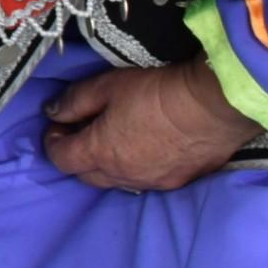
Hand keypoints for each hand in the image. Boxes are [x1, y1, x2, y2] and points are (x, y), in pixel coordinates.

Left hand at [43, 60, 255, 191]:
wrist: (215, 106)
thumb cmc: (156, 92)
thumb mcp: (107, 86)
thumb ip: (74, 102)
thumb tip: (53, 114)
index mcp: (100, 153)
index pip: (61, 160)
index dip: (53, 142)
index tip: (58, 127)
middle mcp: (123, 175)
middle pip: (86, 175)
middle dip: (78, 156)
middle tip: (82, 132)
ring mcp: (152, 182)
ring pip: (117, 181)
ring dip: (107, 165)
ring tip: (114, 141)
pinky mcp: (178, 181)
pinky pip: (145, 180)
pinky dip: (135, 168)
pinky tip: (145, 150)